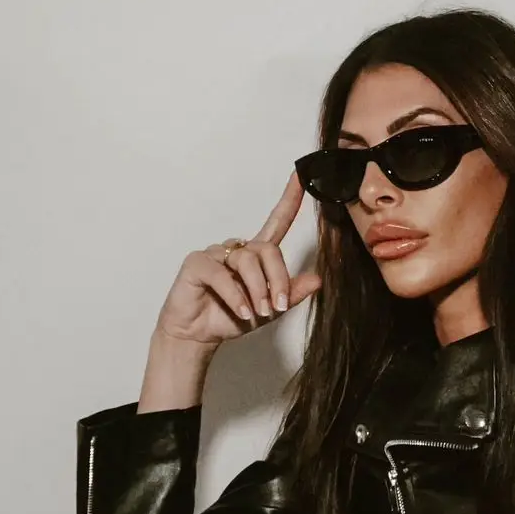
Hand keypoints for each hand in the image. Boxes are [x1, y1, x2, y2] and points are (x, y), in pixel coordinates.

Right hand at [154, 170, 322, 348]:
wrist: (196, 336)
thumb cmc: (228, 318)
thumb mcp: (267, 311)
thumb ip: (289, 295)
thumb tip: (317, 279)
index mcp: (256, 256)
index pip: (276, 222)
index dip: (289, 200)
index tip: (301, 177)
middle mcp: (237, 249)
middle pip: (268, 250)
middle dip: (277, 279)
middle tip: (276, 306)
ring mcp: (216, 254)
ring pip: (247, 261)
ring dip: (257, 290)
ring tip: (257, 312)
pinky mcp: (197, 263)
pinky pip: (222, 274)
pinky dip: (235, 296)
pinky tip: (241, 311)